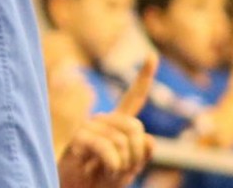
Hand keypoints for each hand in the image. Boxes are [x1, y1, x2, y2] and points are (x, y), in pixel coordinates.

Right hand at [60, 54, 155, 187]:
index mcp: (117, 124)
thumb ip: (141, 154)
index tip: (153, 56)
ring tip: (107, 171)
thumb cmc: (101, 179)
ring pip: (123, 142)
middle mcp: (103, 119)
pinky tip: (99, 169)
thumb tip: (150, 139)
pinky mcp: (79, 137)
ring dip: (122, 166)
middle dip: (136, 155)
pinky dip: (112, 166)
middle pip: (135, 127)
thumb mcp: (128, 169)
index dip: (144, 78)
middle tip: (122, 169)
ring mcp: (89, 126)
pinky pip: (108, 149)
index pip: (134, 98)